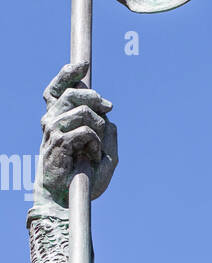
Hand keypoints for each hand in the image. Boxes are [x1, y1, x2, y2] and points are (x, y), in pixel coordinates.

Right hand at [36, 62, 116, 206]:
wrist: (66, 198)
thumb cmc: (82, 176)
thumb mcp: (103, 150)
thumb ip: (106, 129)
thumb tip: (108, 113)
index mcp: (58, 119)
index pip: (58, 89)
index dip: (68, 73)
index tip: (83, 64)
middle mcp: (52, 121)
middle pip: (75, 93)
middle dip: (96, 98)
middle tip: (109, 108)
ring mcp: (53, 130)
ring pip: (85, 112)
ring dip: (99, 130)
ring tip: (96, 149)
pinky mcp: (59, 141)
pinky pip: (88, 132)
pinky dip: (96, 145)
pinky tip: (91, 157)